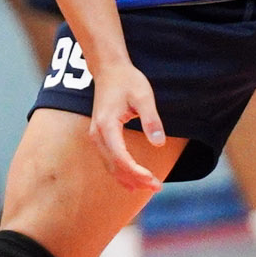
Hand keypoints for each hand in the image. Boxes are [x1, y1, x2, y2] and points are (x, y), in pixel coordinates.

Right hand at [87, 58, 166, 194]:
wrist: (108, 70)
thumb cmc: (127, 81)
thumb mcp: (144, 96)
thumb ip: (151, 120)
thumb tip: (159, 143)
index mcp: (107, 125)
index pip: (120, 157)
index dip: (137, 172)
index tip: (154, 180)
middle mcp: (97, 134)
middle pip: (114, 166)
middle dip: (136, 179)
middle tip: (158, 187)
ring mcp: (95, 136)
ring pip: (110, 166)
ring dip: (128, 179)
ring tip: (150, 186)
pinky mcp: (99, 137)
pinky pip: (108, 161)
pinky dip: (121, 173)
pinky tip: (133, 182)